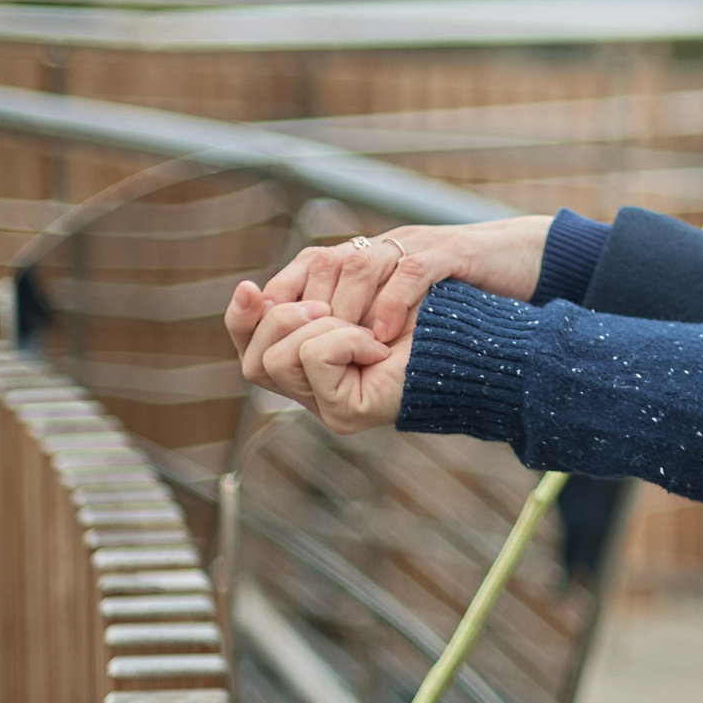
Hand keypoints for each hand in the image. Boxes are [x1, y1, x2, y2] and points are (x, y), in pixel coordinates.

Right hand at [223, 295, 408, 432]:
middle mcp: (307, 391)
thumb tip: (250, 290)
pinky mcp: (344, 414)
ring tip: (364, 333)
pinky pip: (313, 358)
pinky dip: (346, 340)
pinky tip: (378, 349)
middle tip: (329, 309)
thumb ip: (299, 294)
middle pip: (253, 359)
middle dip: (286, 319)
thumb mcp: (342, 292)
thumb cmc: (408, 310)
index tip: (251, 288)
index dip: (241, 318)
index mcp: (301, 362)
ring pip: (277, 359)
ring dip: (322, 328)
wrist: (462, 334)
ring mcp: (324, 408)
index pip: (246, 348)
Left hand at [252, 216, 553, 343]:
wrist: (533, 262)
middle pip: (328, 263)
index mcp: (376, 255)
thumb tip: (321, 356)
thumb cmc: (473, 296)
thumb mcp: (412, 306)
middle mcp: (391, 245)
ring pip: (362, 265)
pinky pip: (414, 271)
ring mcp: (422, 245)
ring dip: (349, 311)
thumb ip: (372, 319)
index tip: (276, 334)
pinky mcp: (455, 253)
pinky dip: (393, 304)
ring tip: (351, 349)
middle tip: (314, 350)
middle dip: (313, 310)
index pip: (311, 263)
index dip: (283, 296)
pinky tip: (388, 337)